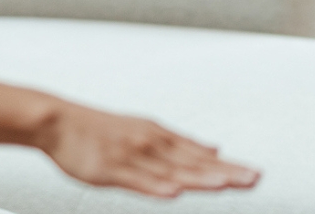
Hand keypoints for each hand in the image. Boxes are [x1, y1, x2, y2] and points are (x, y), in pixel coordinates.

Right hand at [36, 100, 258, 197]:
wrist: (59, 122)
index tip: (255, 175)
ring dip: (199, 178)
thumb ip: (183, 144)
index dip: (229, 167)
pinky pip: (136, 180)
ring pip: (171, 170)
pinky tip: (173, 193)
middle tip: (253, 179)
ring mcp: (132, 156)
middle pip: (194, 162)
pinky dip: (156, 186)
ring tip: (225, 185)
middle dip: (225, 172)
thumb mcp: (149, 131)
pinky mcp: (110, 169)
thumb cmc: (103, 130)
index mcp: (162, 137)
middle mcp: (152, 144)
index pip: (203, 156)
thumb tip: (215, 149)